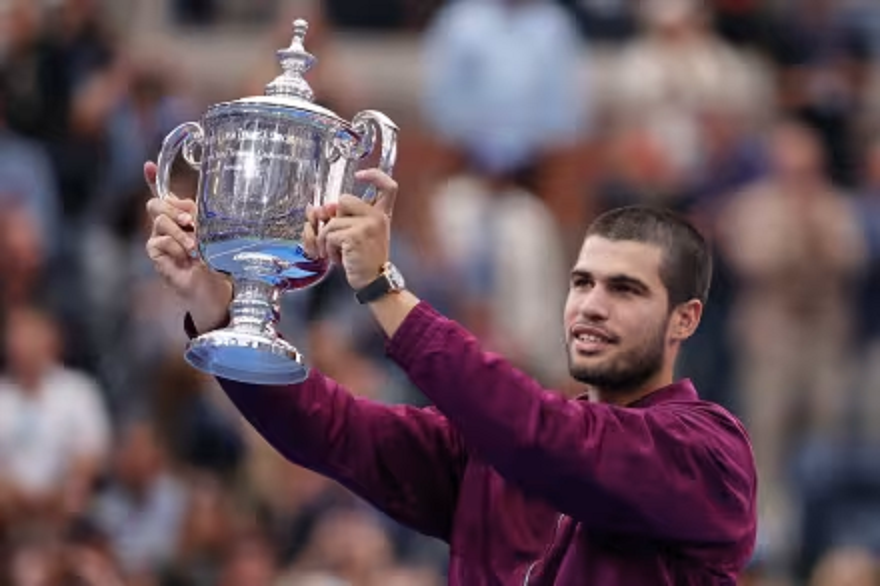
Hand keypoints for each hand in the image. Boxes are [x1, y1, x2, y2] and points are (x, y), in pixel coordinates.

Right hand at [143, 161, 231, 331]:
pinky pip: (159, 240)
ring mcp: (159, 238)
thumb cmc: (213, 258)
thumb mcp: (209, 232)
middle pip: (156, 203)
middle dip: (173, 209)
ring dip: (179, 233)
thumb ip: (196, 215)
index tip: (149, 165)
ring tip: (194, 248)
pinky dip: (175, 248)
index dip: (153, 179)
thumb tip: (183, 205)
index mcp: (180, 215)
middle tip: (190, 222)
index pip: (163, 194)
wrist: (211, 285)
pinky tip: (185, 258)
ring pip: (159, 221)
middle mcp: (166, 224)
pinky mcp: (155, 253)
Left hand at [303, 169, 397, 289]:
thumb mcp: (360, 234)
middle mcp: (377, 217)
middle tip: (337, 237)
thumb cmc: (365, 259)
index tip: (360, 175)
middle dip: (333, 219)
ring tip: (336, 252)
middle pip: (344, 199)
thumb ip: (344, 218)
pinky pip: (329, 234)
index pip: (388, 186)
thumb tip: (320, 208)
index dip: (375, 175)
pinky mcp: (355, 236)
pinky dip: (327, 248)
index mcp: (381, 214)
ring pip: (331, 221)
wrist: (374, 281)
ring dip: (327, 239)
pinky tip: (337, 257)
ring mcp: (367, 225)